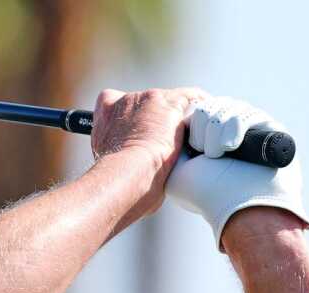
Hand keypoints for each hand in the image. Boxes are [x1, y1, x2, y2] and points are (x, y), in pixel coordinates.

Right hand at [91, 87, 204, 222]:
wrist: (127, 174)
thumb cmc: (118, 180)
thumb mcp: (110, 162)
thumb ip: (120, 153)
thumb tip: (135, 169)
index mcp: (106, 113)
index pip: (114, 102)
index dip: (126, 117)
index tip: (134, 131)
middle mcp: (126, 100)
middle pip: (145, 102)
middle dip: (154, 119)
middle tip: (164, 140)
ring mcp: (150, 99)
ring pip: (169, 100)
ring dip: (176, 116)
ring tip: (186, 136)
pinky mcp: (171, 103)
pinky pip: (191, 98)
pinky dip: (198, 107)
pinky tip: (202, 123)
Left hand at [166, 96, 308, 250]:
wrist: (238, 208)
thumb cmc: (206, 193)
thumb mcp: (176, 166)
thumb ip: (173, 139)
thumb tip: (183, 116)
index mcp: (207, 139)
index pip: (197, 108)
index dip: (192, 122)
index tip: (192, 148)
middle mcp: (229, 131)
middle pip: (212, 104)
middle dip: (204, 128)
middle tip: (206, 154)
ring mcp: (250, 129)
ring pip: (229, 107)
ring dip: (217, 131)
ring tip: (217, 154)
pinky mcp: (270, 128)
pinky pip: (249, 113)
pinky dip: (235, 127)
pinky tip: (230, 146)